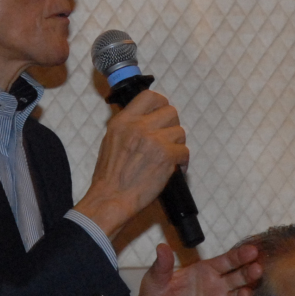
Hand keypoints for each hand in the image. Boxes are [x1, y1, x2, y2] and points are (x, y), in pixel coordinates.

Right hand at [74, 89, 188, 238]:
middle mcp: (138, 126)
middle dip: (172, 126)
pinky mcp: (166, 155)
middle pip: (171, 112)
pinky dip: (183, 162)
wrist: (111, 198)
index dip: (161, 104)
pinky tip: (175, 169)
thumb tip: (146, 119)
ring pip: (180, 132)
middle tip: (167, 140)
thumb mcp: (110, 141)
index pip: (149, 96)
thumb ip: (128, 127)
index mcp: (123, 121)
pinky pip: (185, 151)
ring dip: (177, 145)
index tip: (162, 114)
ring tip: (169, 157)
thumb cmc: (109, 177)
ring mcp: (153, 140)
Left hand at [134, 242, 261, 295]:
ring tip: (246, 294)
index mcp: (204, 271)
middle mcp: (217, 286)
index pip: (226, 261)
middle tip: (257, 269)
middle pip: (238, 277)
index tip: (252, 250)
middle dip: (249, 273)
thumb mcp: (155, 282)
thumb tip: (162, 247)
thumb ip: (162, 266)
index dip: (239, 256)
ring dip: (246, 295)